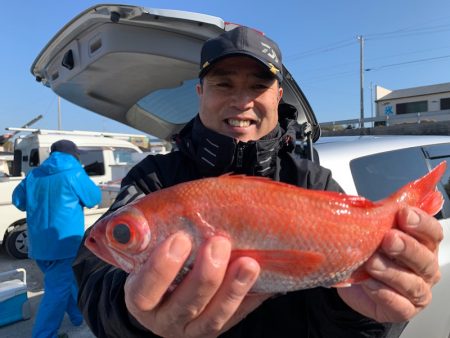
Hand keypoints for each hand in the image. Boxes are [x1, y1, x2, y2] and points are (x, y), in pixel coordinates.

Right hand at [124, 232, 268, 336]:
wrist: (163, 296)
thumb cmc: (159, 262)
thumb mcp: (149, 253)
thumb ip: (159, 235)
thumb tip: (186, 203)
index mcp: (140, 298)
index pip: (144, 291)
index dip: (161, 268)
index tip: (180, 238)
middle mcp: (164, 319)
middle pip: (185, 305)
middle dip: (205, 275)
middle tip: (219, 242)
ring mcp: (191, 330)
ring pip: (214, 317)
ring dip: (233, 289)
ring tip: (249, 263)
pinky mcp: (214, 331)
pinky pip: (236, 318)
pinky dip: (249, 299)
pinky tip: (263, 279)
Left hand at [338, 206, 442, 321]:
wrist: (354, 279)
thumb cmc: (371, 248)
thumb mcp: (376, 226)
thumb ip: (387, 211)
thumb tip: (402, 191)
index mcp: (424, 243)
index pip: (432, 232)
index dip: (421, 223)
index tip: (403, 213)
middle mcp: (426, 268)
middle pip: (425, 258)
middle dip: (407, 247)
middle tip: (388, 239)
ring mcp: (417, 291)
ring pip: (412, 283)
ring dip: (391, 272)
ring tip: (372, 263)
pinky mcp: (403, 310)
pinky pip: (399, 304)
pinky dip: (384, 294)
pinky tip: (370, 283)